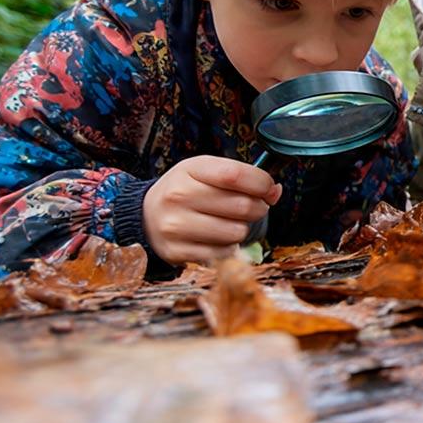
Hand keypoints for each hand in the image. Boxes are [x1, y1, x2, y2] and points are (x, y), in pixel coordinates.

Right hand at [143, 156, 281, 264]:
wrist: (147, 215)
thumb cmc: (186, 190)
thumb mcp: (207, 172)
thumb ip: (242, 176)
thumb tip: (274, 191)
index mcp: (189, 169)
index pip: (235, 175)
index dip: (262, 183)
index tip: (269, 189)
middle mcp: (178, 196)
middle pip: (242, 206)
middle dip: (258, 208)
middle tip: (252, 208)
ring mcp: (175, 225)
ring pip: (236, 232)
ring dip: (242, 229)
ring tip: (230, 222)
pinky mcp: (176, 251)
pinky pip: (223, 253)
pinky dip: (228, 247)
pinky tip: (217, 238)